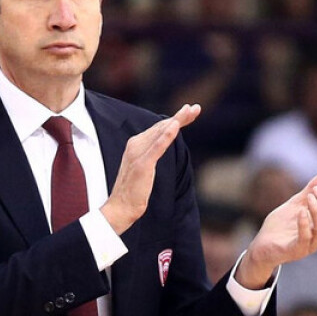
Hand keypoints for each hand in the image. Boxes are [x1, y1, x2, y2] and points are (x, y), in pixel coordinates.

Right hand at [101, 104, 200, 233]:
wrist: (121, 207)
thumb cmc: (133, 191)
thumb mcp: (144, 168)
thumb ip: (151, 154)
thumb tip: (162, 147)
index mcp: (136, 144)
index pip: (158, 128)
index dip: (175, 119)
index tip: (190, 112)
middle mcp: (136, 145)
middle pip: (161, 126)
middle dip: (180, 116)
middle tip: (196, 108)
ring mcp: (138, 153)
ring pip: (161, 132)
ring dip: (177, 120)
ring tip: (191, 111)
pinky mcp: (143, 164)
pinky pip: (157, 147)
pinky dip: (166, 135)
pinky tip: (176, 126)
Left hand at [234, 170, 316, 288]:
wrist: (261, 245)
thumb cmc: (281, 226)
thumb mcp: (296, 204)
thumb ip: (310, 191)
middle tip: (315, 190)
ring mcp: (309, 244)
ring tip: (309, 197)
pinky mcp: (295, 250)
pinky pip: (305, 238)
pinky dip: (304, 224)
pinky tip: (301, 212)